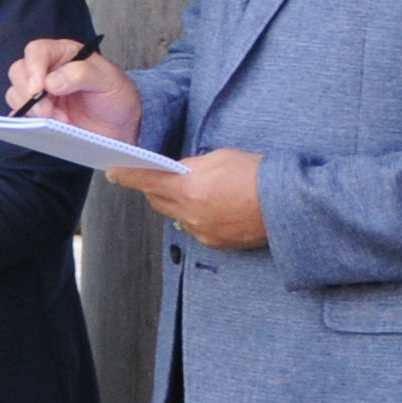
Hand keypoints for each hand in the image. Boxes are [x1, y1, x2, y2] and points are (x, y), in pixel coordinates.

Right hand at [6, 36, 142, 138]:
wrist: (121, 127)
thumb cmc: (116, 96)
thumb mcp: (108, 80)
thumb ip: (81, 74)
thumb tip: (51, 82)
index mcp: (63, 54)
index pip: (37, 51)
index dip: (33, 67)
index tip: (38, 88)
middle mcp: (47, 71)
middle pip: (18, 71)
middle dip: (28, 92)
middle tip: (47, 111)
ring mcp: (40, 94)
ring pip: (15, 93)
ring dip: (31, 109)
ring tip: (56, 120)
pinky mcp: (37, 114)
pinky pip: (19, 115)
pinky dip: (26, 122)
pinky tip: (45, 127)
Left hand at [109, 148, 265, 248]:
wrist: (288, 205)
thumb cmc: (258, 174)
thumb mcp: (220, 158)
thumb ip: (192, 166)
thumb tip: (179, 171)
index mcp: (188, 189)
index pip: (145, 181)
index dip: (126, 176)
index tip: (113, 172)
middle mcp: (190, 214)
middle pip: (157, 200)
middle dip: (154, 188)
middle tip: (158, 176)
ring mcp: (202, 232)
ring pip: (175, 216)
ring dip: (176, 203)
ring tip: (194, 191)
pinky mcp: (216, 244)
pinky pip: (194, 229)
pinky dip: (195, 217)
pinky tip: (211, 207)